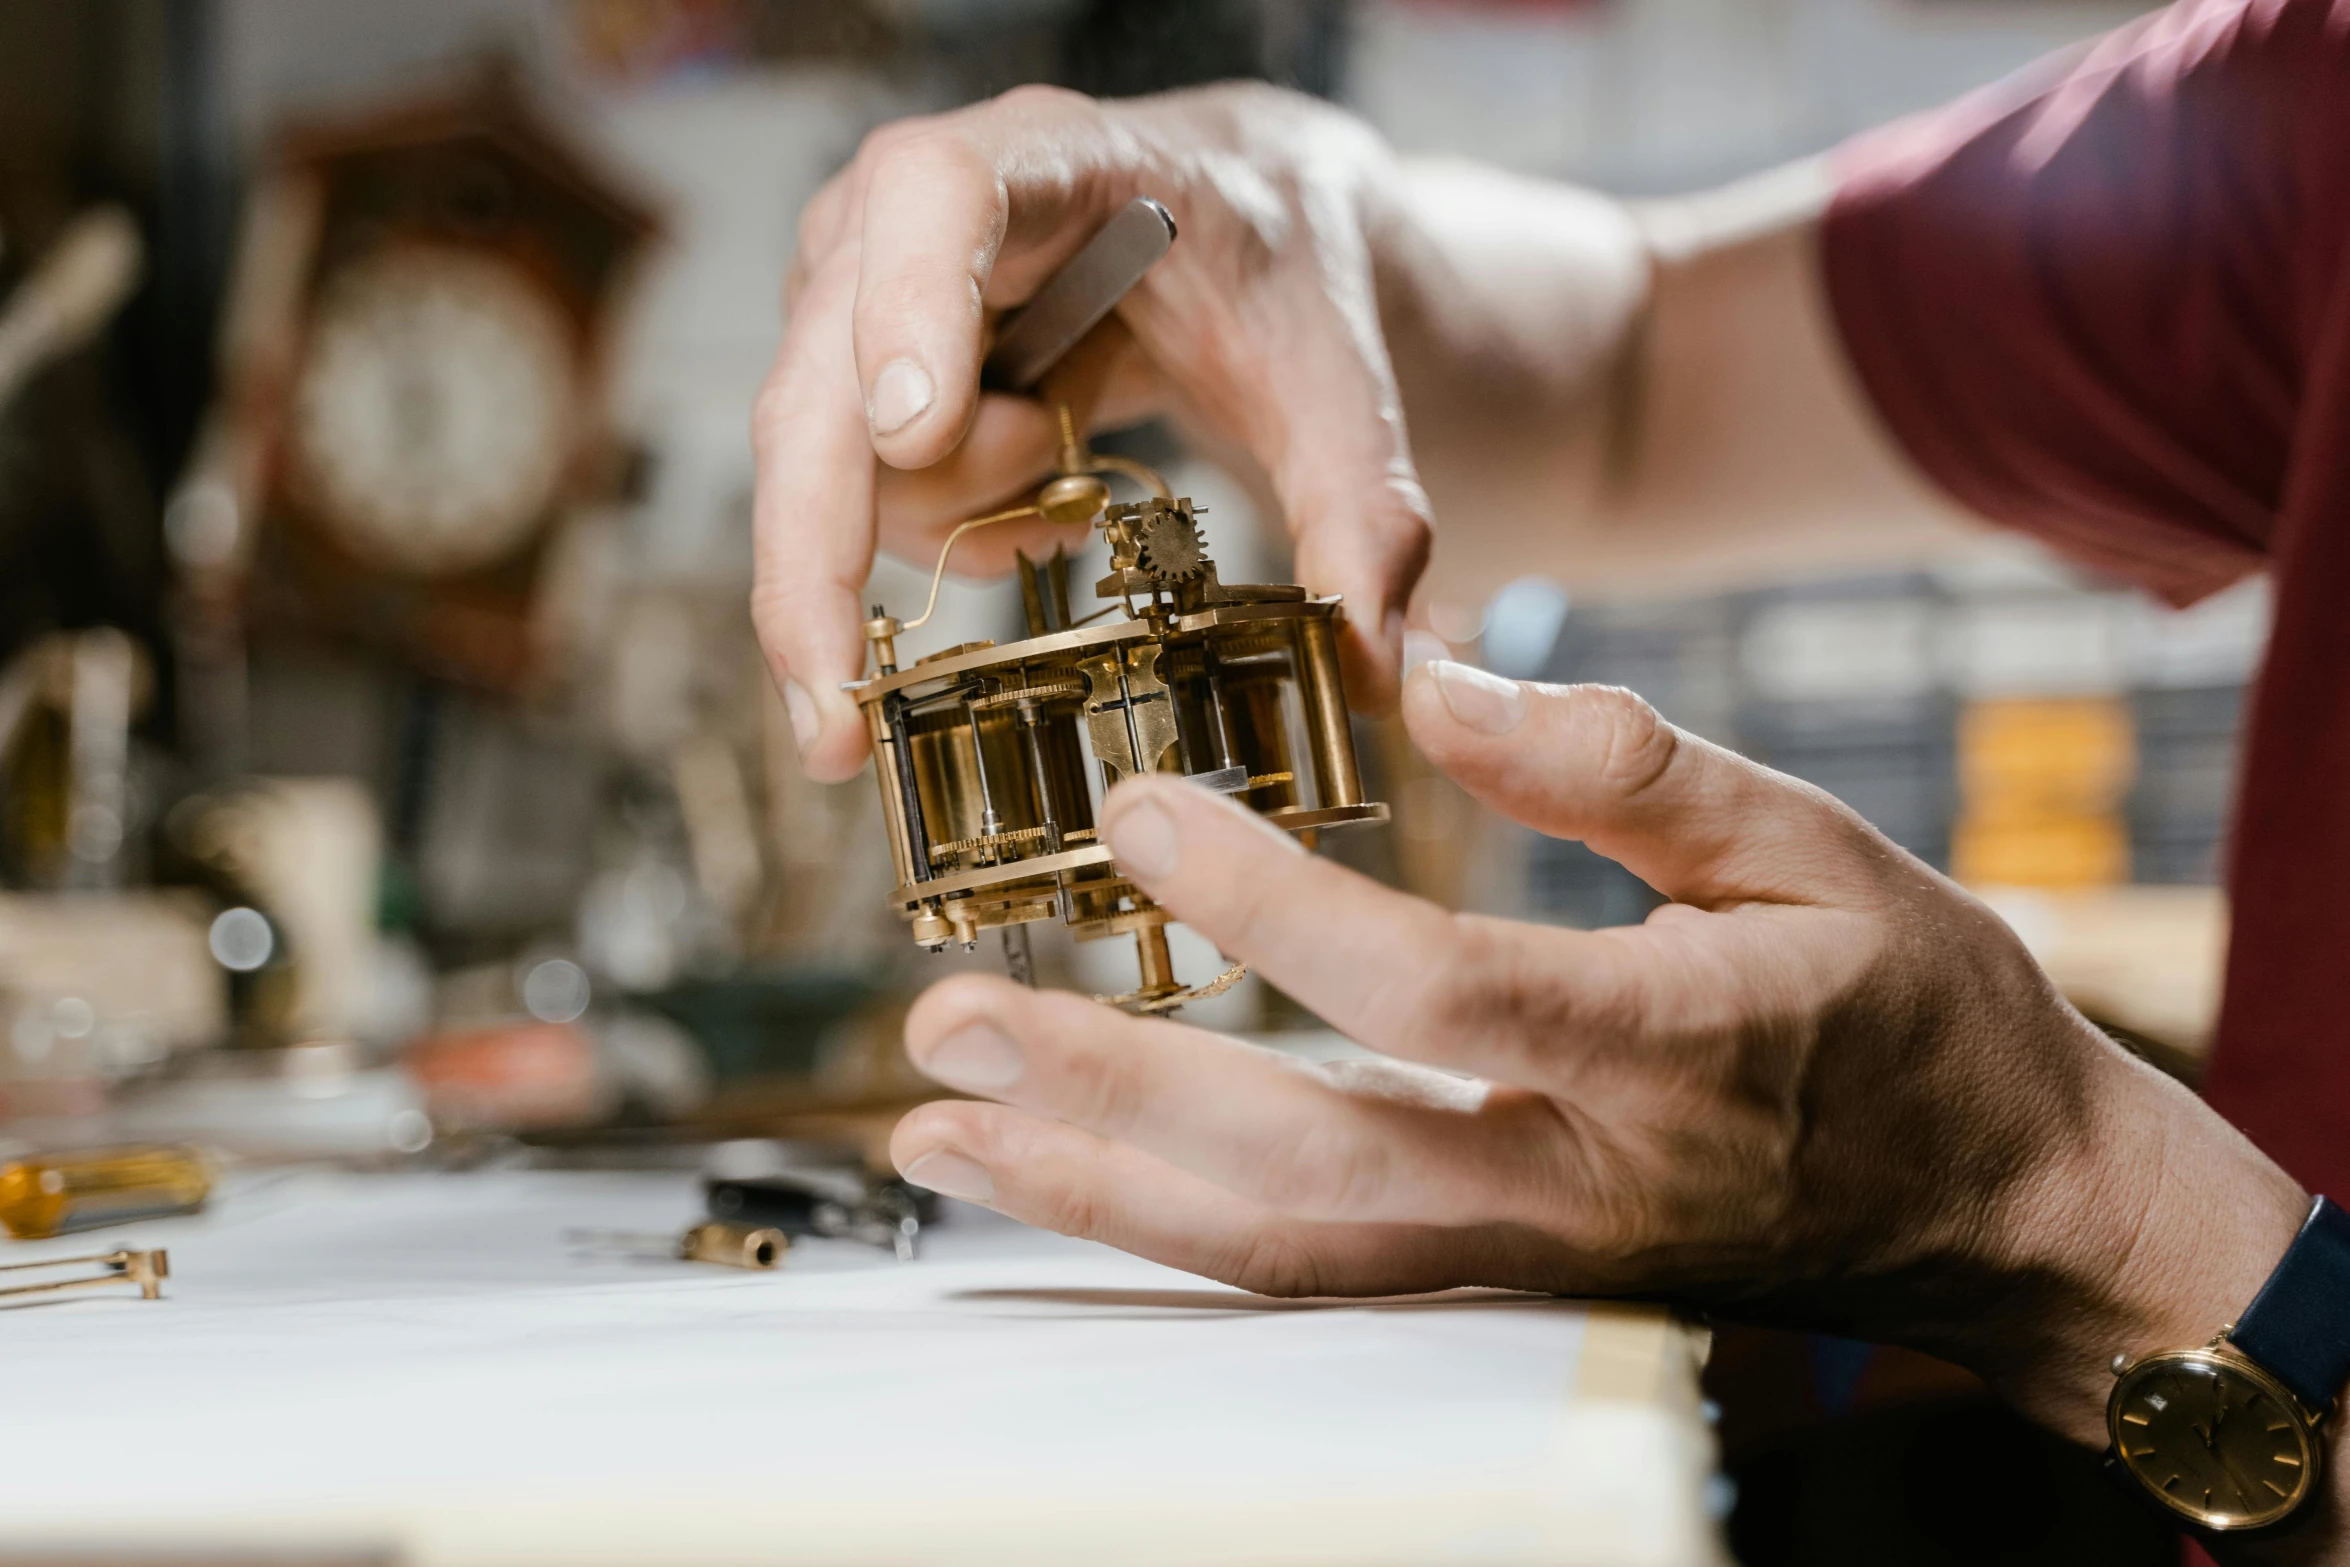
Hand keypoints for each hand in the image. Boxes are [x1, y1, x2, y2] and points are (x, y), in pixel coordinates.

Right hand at [752, 82, 1435, 781]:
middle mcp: (911, 208)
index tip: (918, 435)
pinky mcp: (847, 352)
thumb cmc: (1273, 266)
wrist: (1242, 228)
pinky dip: (928, 534)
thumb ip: (1363, 507)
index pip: (937, 195)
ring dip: (941, 525)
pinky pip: (840, 485)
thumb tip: (1376, 663)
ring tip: (1065, 490)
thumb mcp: (1337, 378)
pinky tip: (1027, 507)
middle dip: (817, 558)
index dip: (907, 309)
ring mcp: (859, 282)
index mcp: (1051, 162)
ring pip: (821, 457)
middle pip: (816, 377)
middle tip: (838, 719)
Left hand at [890, 661, 2307, 1445]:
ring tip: (938, 1132)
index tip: (1138, 810)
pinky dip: (1168, 1232)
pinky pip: (1315, 1275)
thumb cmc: (1921, 1011)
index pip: (1439, 993)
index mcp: (1671, 1055)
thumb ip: (1621, 760)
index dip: (1275, 910)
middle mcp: (1581, 1189)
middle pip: (1310, 1171)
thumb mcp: (1814, 843)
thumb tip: (1428, 670)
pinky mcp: (1505, 1283)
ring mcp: (1536, 1263)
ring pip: (1288, 1255)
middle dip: (1111, 1102)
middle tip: (947, 1030)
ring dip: (1099, 1193)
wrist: (2000, 1211)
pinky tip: (1062, 1184)